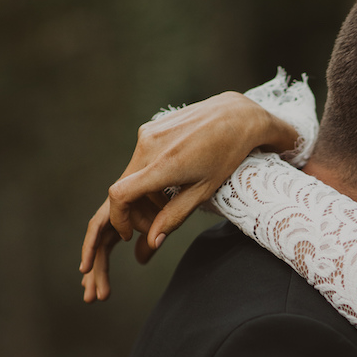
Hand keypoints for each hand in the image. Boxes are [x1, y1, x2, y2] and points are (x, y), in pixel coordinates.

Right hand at [79, 92, 300, 300]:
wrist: (237, 115)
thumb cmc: (227, 155)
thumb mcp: (204, 191)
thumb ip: (174, 217)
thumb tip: (153, 241)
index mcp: (163, 164)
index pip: (120, 195)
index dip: (119, 219)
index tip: (129, 234)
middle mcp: (149, 145)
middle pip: (125, 188)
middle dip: (136, 212)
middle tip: (156, 224)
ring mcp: (147, 132)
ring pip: (132, 175)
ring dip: (143, 194)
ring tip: (169, 202)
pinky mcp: (150, 127)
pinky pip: (141, 159)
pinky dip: (149, 176)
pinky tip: (172, 180)